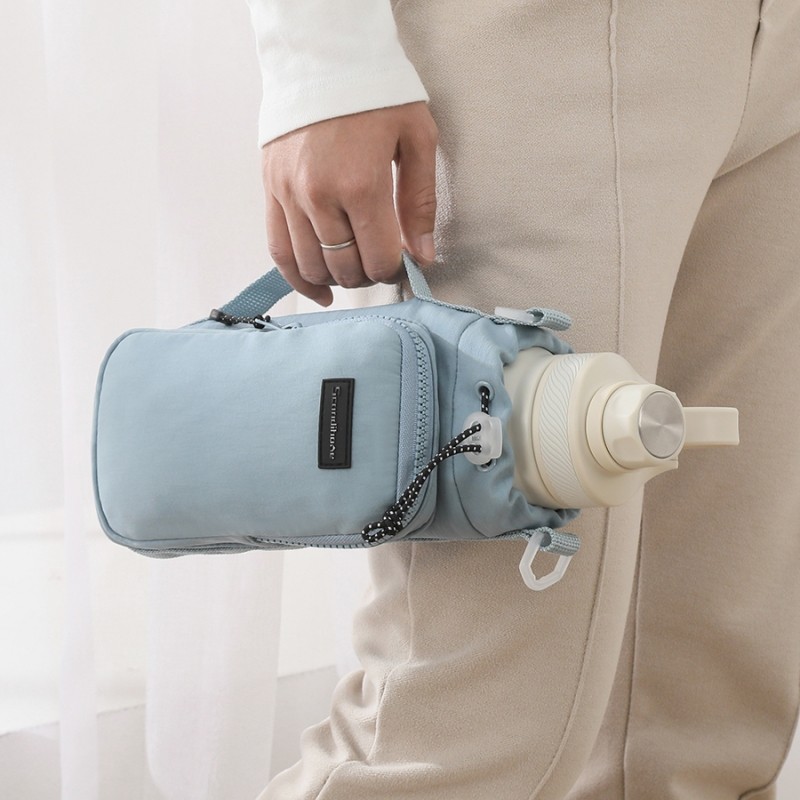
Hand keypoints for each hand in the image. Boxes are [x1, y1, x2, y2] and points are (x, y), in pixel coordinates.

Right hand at [260, 101, 438, 305]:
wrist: (322, 57)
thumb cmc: (375, 95)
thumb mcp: (416, 139)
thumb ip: (420, 203)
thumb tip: (422, 257)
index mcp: (361, 185)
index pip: (379, 258)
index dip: (396, 270)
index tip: (403, 263)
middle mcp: (320, 197)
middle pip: (347, 268)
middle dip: (370, 274)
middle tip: (381, 262)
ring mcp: (290, 196)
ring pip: (313, 266)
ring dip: (338, 279)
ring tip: (355, 271)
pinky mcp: (270, 192)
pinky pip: (278, 251)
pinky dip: (298, 279)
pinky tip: (318, 292)